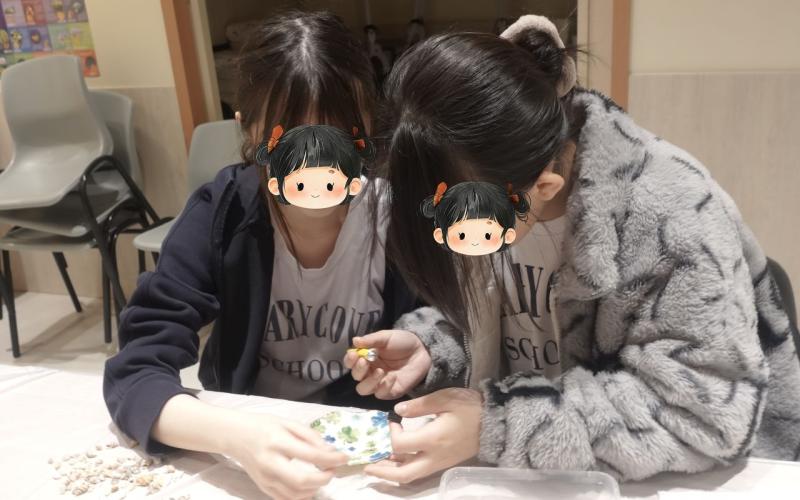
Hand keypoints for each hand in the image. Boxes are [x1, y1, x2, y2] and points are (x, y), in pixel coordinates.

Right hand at [225, 412, 348, 499]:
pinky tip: (310, 486)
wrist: (235, 436)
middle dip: (324, 478)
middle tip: (333, 470)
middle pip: (302, 480)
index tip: (344, 457)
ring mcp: (265, 479)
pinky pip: (286, 499)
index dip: (331, 459)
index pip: (310, 455)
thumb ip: (310, 436)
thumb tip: (330, 451)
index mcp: (277, 442)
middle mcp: (270, 463)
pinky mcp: (263, 487)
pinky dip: (302, 496)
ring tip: (322, 476)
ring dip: (315, 488)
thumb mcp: (288, 422)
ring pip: (296, 494)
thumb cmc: (263, 426)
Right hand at [344, 330, 431, 398]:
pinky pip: (380, 394)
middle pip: (356, 377)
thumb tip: (355, 340)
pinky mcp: (390, 391)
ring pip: (364, 389)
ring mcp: (379, 383)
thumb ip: (371, 340)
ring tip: (380, 371)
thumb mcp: (386, 337)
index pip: (351, 362)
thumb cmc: (402, 342)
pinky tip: (392, 377)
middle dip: (358, 370)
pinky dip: (384, 387)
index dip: (349, 360)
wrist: (422, 350)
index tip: (354, 354)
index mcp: (366, 357)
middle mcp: (369, 371)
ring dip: (369, 382)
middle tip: (365, 361)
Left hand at [364, 388, 482, 482]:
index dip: (389, 435)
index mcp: (433, 439)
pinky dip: (405, 468)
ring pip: (411, 476)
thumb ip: (420, 405)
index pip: (400, 445)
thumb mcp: (446, 398)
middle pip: (403, 474)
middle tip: (366, 465)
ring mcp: (440, 463)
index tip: (391, 421)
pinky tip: (396, 460)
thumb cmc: (470, 407)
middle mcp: (434, 457)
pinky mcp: (444, 463)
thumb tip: (398, 410)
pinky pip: (420, 471)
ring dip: (391, 473)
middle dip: (382, 471)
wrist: (495, 422)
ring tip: (376, 465)